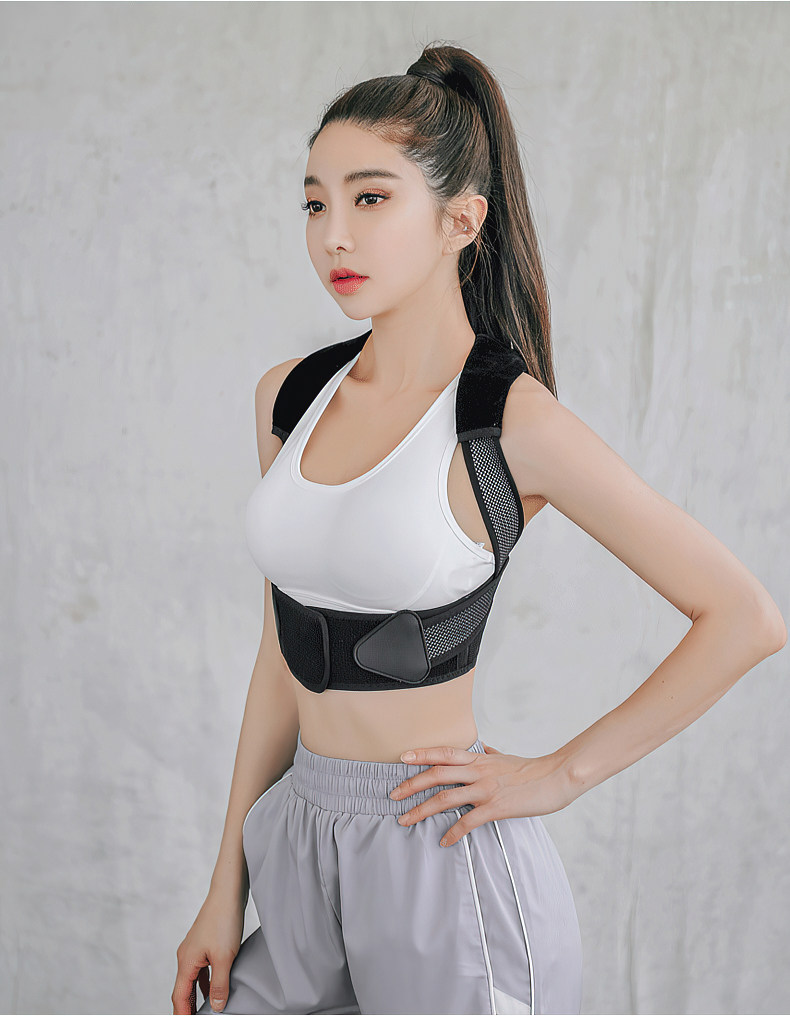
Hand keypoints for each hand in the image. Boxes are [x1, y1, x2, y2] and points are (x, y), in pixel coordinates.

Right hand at [172, 889, 245, 1013]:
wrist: (228, 892)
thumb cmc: (224, 920)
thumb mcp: (225, 957)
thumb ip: (219, 984)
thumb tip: (217, 1007)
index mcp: (186, 962)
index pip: (180, 997)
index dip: (183, 1015)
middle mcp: (185, 956)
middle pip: (182, 990)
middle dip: (187, 1008)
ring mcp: (194, 949)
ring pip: (191, 980)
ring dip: (196, 996)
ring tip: (206, 1011)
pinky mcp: (203, 943)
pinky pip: (200, 969)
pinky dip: (204, 982)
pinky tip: (214, 987)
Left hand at [389, 741, 576, 848]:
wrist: (556, 777)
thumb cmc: (532, 769)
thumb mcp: (506, 757)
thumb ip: (490, 754)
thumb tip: (483, 747)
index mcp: (479, 758)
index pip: (444, 752)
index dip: (421, 753)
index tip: (402, 757)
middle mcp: (478, 771)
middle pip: (436, 774)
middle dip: (411, 785)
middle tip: (392, 795)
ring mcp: (486, 789)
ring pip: (445, 798)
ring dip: (422, 810)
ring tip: (405, 820)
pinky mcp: (496, 807)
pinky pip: (468, 821)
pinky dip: (453, 832)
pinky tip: (444, 841)